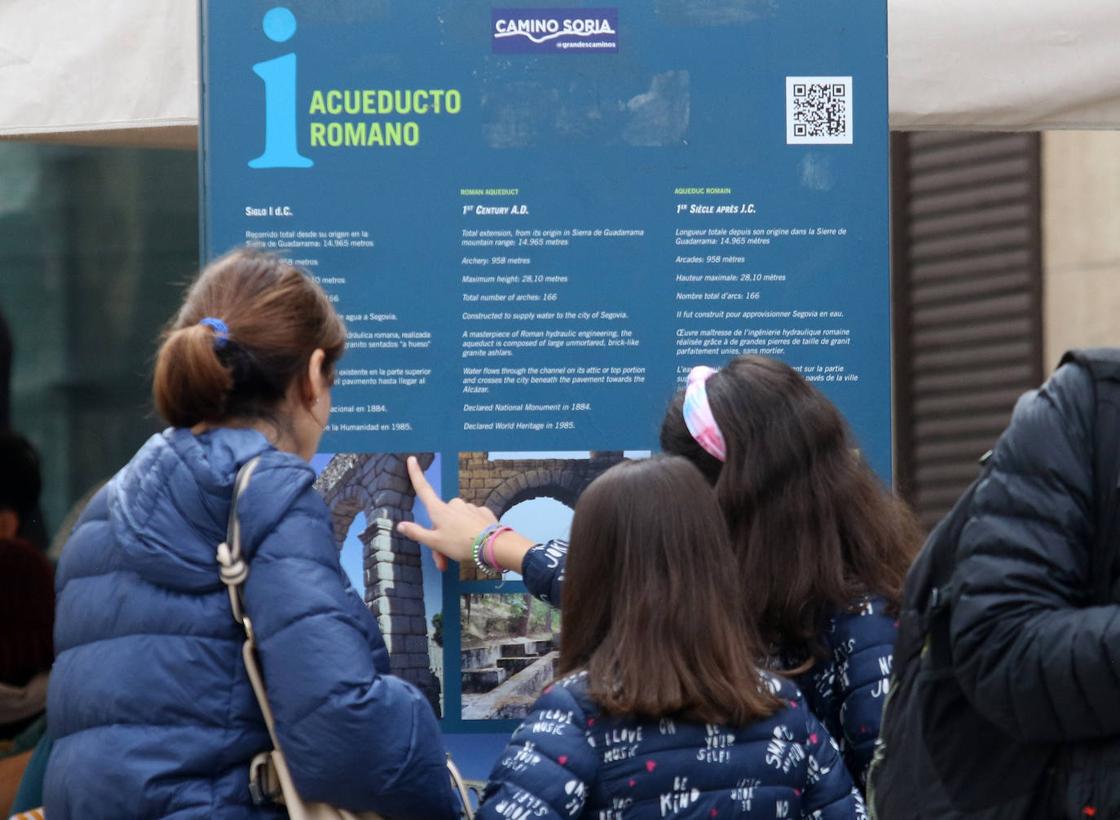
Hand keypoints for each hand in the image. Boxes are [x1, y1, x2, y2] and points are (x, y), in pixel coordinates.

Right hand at [398, 456, 497, 570]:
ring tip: (459, 555)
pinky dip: (469, 533)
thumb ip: (417, 533)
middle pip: (441, 519)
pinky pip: (471, 522)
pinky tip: (475, 545)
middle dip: (440, 538)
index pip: (423, 489)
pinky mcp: (483, 513)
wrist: (493, 545)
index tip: (411, 459)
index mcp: (439, 510)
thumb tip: (400, 525)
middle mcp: (454, 504)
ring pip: (456, 523)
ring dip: (454, 538)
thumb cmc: (460, 544)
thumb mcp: (435, 542)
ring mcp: (470, 507)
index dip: (416, 474)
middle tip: (442, 561)